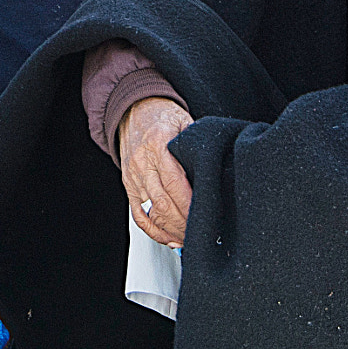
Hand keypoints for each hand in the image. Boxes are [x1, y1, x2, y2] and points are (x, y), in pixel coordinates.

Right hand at [119, 97, 192, 247]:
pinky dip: (152, 230)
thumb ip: (197, 143)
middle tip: (200, 232)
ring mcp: (133, 175)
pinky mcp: (128, 185)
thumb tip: (218, 165)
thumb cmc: (161, 116)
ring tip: (188, 238)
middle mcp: (142, 162)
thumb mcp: (184, 121)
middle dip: (182, 223)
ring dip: (170, 229)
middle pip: (162, 202)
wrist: (133, 109)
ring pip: (150, 212)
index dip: (188, 204)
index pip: (174, 182)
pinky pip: (137, 214)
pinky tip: (168, 237)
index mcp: (158, 144)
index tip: (204, 215)